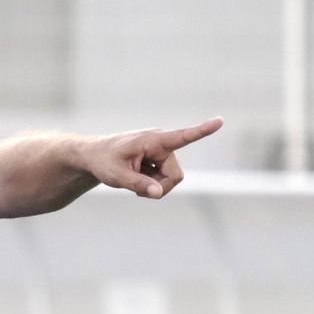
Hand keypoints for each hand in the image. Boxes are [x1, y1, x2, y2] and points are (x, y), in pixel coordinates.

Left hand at [84, 116, 223, 198]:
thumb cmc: (104, 161)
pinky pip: (164, 179)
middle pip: (175, 175)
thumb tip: (158, 192)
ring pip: (171, 179)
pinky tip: (138, 179)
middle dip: (161, 187)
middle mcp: (161, 144)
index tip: (220, 121)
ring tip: (135, 181)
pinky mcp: (159, 160)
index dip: (202, 131)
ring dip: (155, 186)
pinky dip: (152, 184)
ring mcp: (161, 152)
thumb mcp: (117, 176)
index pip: (182, 136)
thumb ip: (139, 184)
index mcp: (153, 140)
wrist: (94, 157)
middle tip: (139, 192)